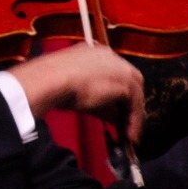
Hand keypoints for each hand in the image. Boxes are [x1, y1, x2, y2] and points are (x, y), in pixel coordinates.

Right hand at [8, 43, 145, 141]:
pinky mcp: (124, 81)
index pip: (116, 74)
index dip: (118, 95)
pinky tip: (128, 133)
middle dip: (129, 104)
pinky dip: (133, 120)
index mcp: (97, 55)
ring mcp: (120, 68)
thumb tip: (112, 118)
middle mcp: (111, 58)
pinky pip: (135, 103)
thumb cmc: (54, 84)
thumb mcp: (79, 92)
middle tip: (127, 124)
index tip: (118, 111)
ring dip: (133, 115)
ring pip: (135, 93)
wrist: (52, 80)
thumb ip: (99, 103)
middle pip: (130, 82)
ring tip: (129, 133)